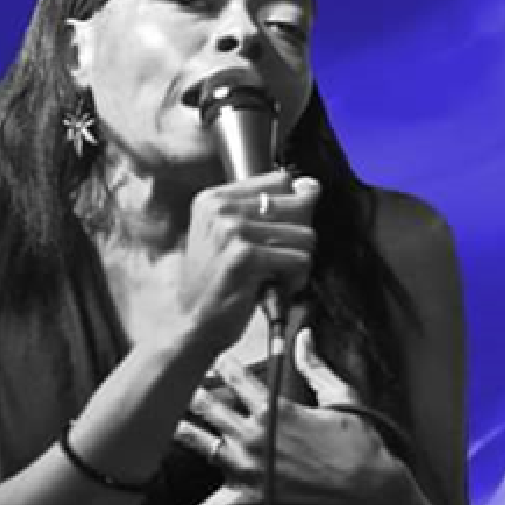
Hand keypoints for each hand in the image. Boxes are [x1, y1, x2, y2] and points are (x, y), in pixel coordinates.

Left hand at [155, 327, 385, 504]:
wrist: (367, 487)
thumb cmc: (358, 441)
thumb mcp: (340, 394)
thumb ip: (315, 364)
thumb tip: (304, 335)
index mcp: (273, 406)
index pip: (235, 376)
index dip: (220, 363)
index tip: (208, 355)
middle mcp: (252, 434)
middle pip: (208, 404)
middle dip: (190, 389)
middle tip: (173, 379)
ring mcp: (246, 467)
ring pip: (198, 442)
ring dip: (178, 429)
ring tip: (157, 420)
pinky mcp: (247, 497)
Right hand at [173, 171, 320, 360]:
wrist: (193, 323)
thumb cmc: (217, 282)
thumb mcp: (228, 236)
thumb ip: (266, 210)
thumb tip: (311, 187)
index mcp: (213, 198)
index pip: (281, 180)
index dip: (293, 206)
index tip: (283, 231)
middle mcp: (220, 208)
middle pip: (298, 202)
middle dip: (301, 235)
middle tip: (284, 257)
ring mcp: (231, 230)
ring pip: (305, 234)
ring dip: (301, 261)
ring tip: (279, 276)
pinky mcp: (245, 257)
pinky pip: (299, 259)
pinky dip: (297, 278)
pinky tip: (278, 287)